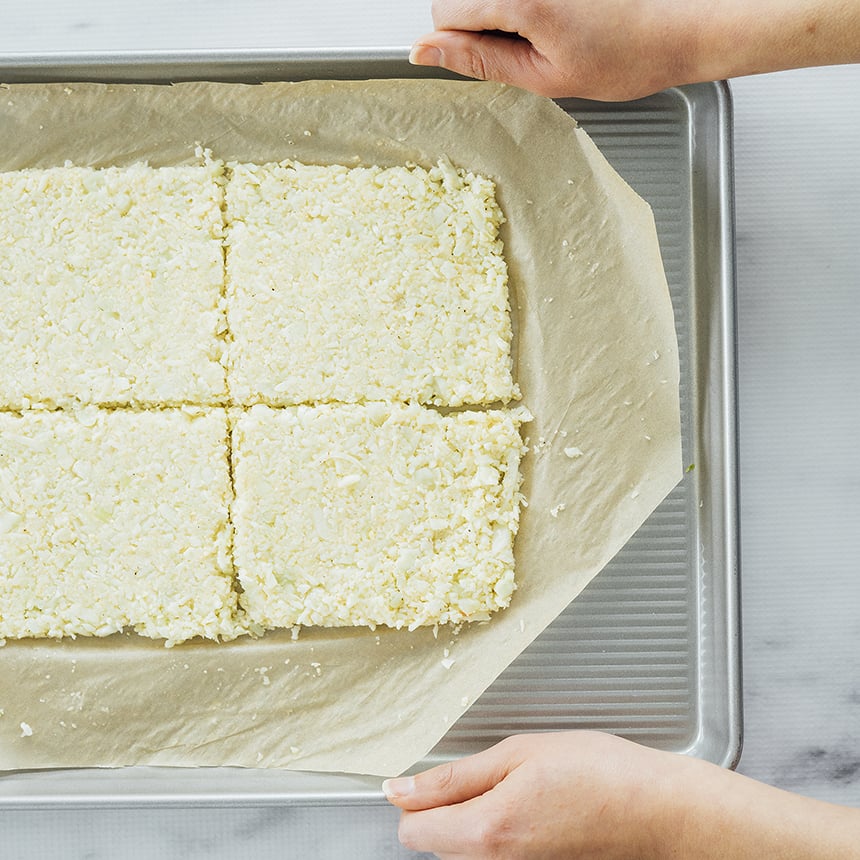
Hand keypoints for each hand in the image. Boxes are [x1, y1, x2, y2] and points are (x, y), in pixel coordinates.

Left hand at [384, 731, 674, 858]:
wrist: (660, 812)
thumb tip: (400, 789)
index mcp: (484, 832)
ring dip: (478, 820)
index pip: (411, 830)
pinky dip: (504, 835)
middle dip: (450, 808)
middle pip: (437, 843)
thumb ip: (453, 777)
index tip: (443, 776)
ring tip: (523, 791)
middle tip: (496, 777)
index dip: (419, 796)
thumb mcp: (518, 754)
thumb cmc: (599, 774)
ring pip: (466, 851)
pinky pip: (497, 858)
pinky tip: (538, 812)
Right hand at [411, 0, 859, 99]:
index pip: (444, 11)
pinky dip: (527, 5)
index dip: (462, 43)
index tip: (498, 57)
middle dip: (483, 21)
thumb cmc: (626, 54)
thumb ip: (478, 59)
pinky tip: (563, 15)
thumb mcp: (543, 74)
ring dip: (505, 11)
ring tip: (555, 27)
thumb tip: (425, 51)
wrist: (683, 24)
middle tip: (532, 45)